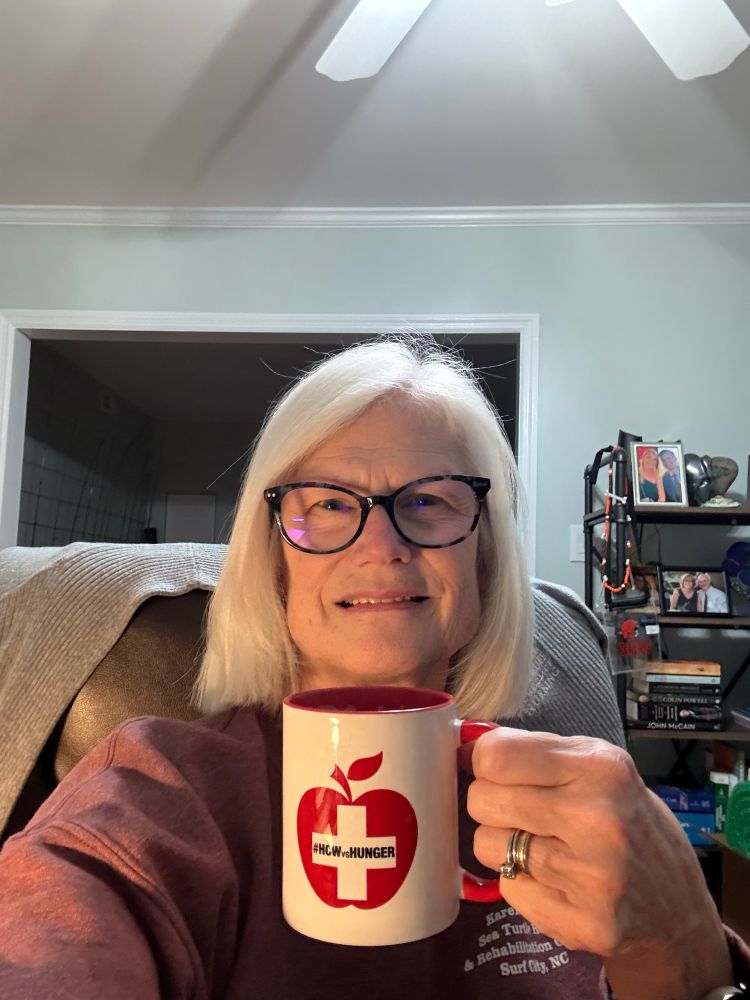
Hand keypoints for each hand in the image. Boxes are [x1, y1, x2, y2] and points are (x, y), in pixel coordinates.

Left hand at [468, 728, 732, 999]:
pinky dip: (522, 882)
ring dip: (503, 844)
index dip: (484, 761)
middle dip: (490, 802)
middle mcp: (598, 820)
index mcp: (601, 769)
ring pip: (487, 845)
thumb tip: (467, 746)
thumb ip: (535, 750)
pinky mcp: (584, 924)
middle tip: (519, 809)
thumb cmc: (627, 820)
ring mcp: (592, 878)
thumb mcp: (598, 764)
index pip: (496, 756)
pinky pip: (507, 888)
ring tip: (540, 843)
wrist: (676, 905)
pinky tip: (555, 879)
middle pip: (481, 800)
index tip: (495, 769)